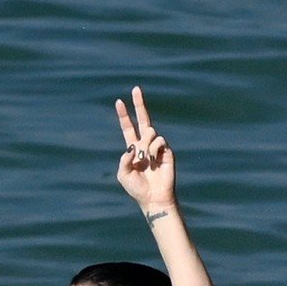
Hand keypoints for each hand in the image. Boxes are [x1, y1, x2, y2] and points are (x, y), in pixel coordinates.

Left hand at [115, 85, 175, 208]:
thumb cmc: (136, 188)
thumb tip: (133, 146)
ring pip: (150, 131)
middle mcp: (145, 144)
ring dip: (145, 145)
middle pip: (143, 119)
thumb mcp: (123, 174)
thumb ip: (124, 159)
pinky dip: (153, 149)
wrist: (154, 197)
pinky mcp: (167, 150)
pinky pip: (159, 140)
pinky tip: (154, 160)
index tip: (118, 102)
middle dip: (139, 104)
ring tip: (145, 161)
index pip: (128, 127)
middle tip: (135, 88)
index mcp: (133, 148)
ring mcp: (157, 146)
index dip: (123, 115)